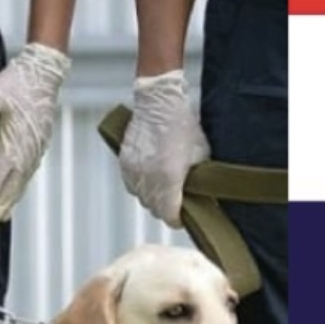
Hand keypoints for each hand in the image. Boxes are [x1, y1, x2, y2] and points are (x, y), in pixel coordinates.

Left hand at [0, 41, 70, 225]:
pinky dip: (22, 186)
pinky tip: (17, 191)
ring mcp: (36, 148)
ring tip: (3, 216)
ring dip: (12, 199)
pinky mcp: (40, 143)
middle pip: (13, 185)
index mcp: (13, 142)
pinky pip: (30, 171)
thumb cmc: (16, 82)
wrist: (44, 71)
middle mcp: (27, 150)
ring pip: (23, 181)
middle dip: (1, 205)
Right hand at [117, 70, 209, 228]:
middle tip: (177, 203)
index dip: (178, 220)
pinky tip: (151, 177)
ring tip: (164, 188)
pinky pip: (132, 185)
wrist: (158, 103)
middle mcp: (148, 178)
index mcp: (169, 177)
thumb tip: (198, 195)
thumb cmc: (182, 124)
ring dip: (152, 198)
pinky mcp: (124, 164)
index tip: (183, 218)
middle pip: (154, 209)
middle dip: (166, 209)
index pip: (169, 214)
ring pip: (142, 198)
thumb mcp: (200, 154)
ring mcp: (133, 171)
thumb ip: (197, 178)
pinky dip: (141, 186)